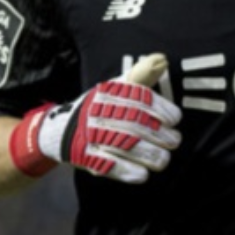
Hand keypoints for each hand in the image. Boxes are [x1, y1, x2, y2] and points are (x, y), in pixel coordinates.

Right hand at [10, 54, 181, 182]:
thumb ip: (141, 76)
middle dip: (159, 134)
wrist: (59, 131)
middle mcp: (98, 112)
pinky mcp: (85, 157)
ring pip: (125, 146)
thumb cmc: (99, 107)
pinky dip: (128, 171)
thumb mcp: (117, 87)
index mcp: (108, 93)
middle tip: (175, 140)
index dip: (161, 109)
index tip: (175, 119)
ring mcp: (90, 135)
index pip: (138, 98)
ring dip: (149, 155)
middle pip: (134, 124)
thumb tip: (162, 59)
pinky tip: (143, 175)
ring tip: (164, 159)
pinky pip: (109, 166)